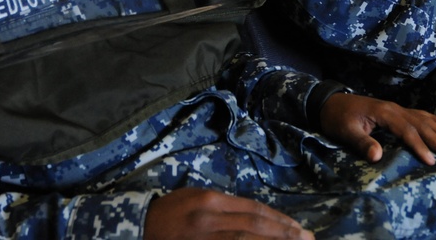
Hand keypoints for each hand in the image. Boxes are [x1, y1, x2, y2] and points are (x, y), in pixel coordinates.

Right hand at [145, 188, 313, 239]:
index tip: (299, 229)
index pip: (254, 211)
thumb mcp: (193, 199)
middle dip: (284, 235)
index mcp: (209, 200)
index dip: (279, 221)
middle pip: (255, 226)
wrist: (135, 227)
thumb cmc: (166, 213)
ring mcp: (203, 237)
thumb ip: (223, 207)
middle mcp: (208, 217)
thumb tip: (256, 219)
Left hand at [319, 93, 435, 164]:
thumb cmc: (337, 118)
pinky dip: (434, 120)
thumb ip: (361, 143)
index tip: (432, 161)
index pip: (407, 131)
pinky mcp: (395, 110)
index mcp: (384, 113)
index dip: (420, 146)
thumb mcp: (345, 132)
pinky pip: (419, 114)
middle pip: (421, 124)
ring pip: (423, 118)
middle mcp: (394, 108)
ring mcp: (396, 108)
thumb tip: (377, 156)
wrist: (329, 102)